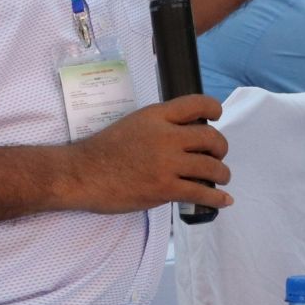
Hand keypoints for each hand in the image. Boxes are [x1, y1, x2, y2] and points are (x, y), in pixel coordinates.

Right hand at [69, 95, 231, 213]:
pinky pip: (201, 193)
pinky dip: (216, 198)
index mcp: (157, 116)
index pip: (197, 103)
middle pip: (211, 137)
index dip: (214, 108)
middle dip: (220, 147)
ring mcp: (167, 163)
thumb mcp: (133, 123)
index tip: (217, 116)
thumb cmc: (103, 150)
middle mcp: (166, 136)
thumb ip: (159, 125)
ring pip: (211, 167)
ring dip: (222, 173)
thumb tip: (184, 135)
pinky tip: (223, 200)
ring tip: (221, 177)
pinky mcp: (165, 188)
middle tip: (217, 155)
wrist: (81, 174)